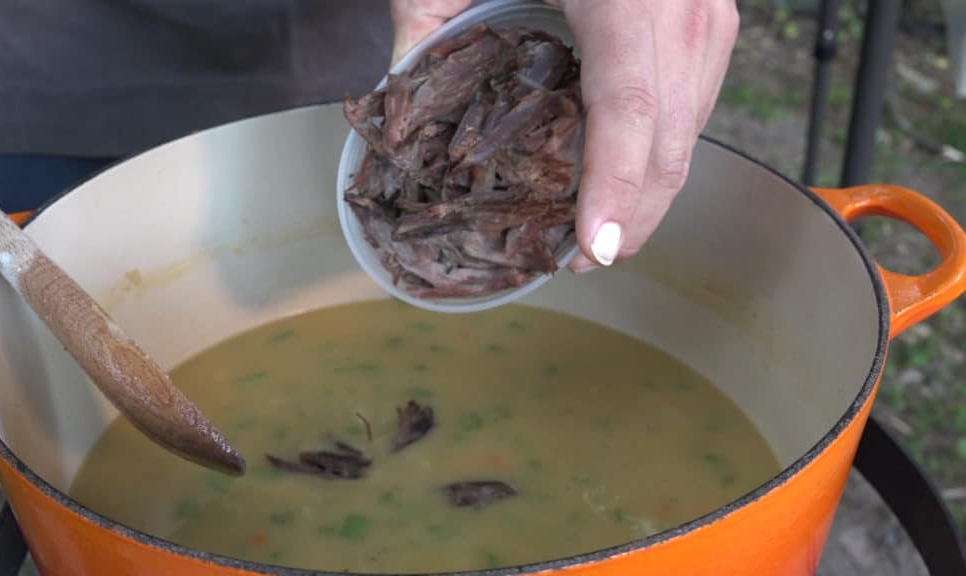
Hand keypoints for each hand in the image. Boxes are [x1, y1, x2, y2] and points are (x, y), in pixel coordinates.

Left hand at [389, 0, 739, 271]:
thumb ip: (422, 23)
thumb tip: (397, 112)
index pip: (628, 102)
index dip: (614, 185)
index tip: (592, 248)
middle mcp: (680, 2)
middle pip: (671, 135)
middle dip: (634, 213)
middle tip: (585, 259)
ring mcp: (708, 10)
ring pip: (692, 127)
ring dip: (650, 190)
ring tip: (598, 229)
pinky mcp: (711, 19)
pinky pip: (695, 103)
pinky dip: (660, 149)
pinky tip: (623, 174)